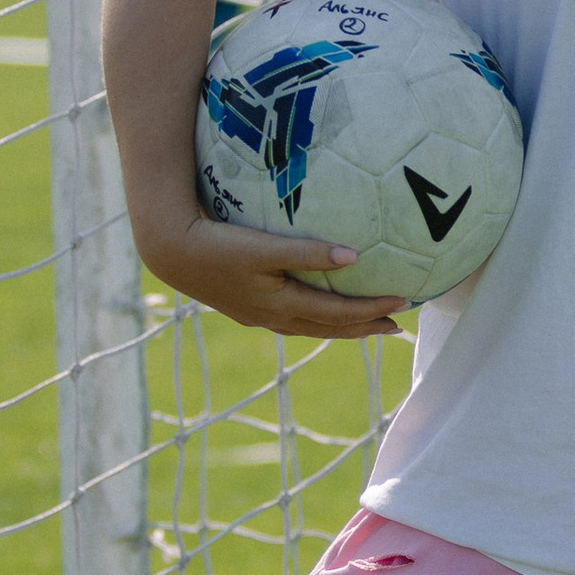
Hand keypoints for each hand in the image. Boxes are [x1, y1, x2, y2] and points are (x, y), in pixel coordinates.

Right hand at [134, 210, 414, 342]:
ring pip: (312, 326)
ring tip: (367, 323)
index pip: (340, 314)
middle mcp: (275, 318)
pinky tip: (318, 308)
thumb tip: (354, 256)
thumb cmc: (218, 246)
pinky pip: (295, 318)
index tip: (403, 302)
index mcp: (283, 306)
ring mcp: (260, 316)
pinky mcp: (248, 307)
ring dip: (342, 325)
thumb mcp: (264, 247)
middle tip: (396, 326)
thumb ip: (308, 251)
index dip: (373, 310)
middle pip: (331, 328)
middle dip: (365, 327)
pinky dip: (317, 317)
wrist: (171, 253)